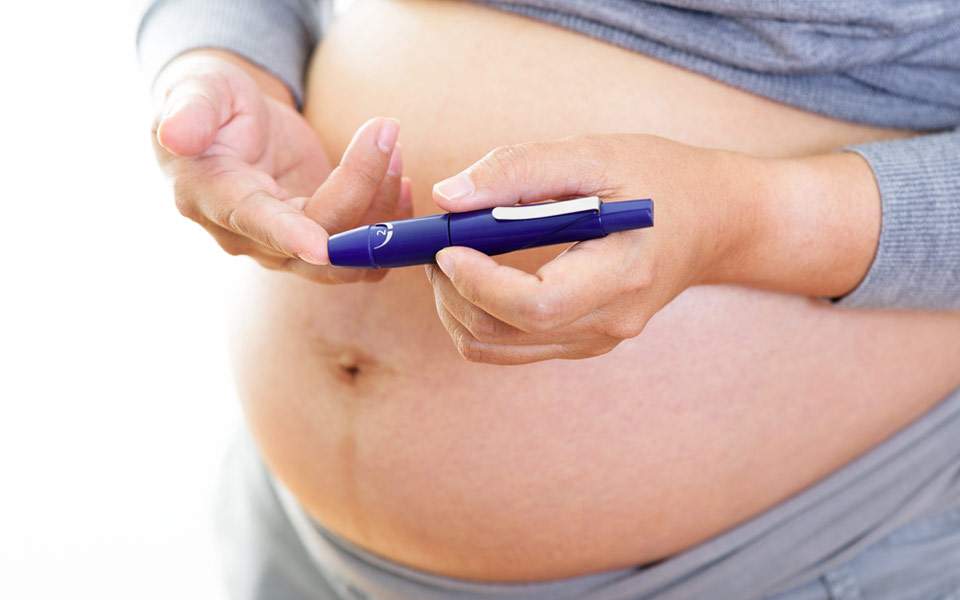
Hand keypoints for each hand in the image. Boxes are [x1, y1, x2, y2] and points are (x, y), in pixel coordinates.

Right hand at [152, 51, 411, 282]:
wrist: (227, 124)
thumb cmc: (210, 102)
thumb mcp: (197, 91)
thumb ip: (189, 111)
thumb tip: (177, 135)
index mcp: (214, 198)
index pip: (255, 222)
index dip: (287, 235)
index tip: (320, 245)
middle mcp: (250, 236)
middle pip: (319, 236)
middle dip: (362, 188)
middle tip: (385, 132)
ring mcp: (287, 246)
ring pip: (348, 253)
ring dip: (383, 205)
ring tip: (391, 143)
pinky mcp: (319, 241)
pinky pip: (361, 253)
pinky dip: (389, 223)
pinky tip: (400, 180)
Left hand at [425, 134, 880, 363]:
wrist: (716, 223)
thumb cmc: (662, 180)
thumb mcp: (597, 154)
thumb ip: (521, 169)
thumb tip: (448, 196)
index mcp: (622, 277)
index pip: (534, 306)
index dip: (478, 282)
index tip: (445, 245)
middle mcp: (608, 323)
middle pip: (503, 333)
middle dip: (452, 292)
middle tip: (435, 244)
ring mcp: (596, 341)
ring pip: (496, 347)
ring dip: (457, 307)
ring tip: (449, 256)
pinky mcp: (582, 342)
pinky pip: (510, 345)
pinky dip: (478, 315)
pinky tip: (476, 275)